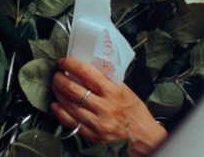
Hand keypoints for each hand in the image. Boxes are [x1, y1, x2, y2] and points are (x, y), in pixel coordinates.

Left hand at [50, 57, 167, 156]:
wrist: (147, 142)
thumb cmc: (138, 117)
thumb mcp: (127, 94)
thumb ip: (109, 82)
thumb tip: (90, 70)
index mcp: (114, 93)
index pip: (86, 73)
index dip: (71, 64)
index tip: (64, 62)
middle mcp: (104, 107)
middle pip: (72, 89)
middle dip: (59, 79)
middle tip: (57, 75)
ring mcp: (97, 122)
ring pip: (68, 104)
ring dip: (58, 93)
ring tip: (56, 87)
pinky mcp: (93, 135)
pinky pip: (70, 122)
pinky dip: (60, 112)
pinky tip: (56, 105)